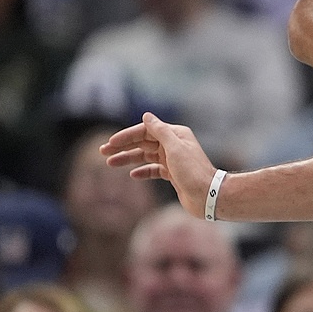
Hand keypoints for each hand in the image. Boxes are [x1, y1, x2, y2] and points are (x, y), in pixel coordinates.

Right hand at [100, 113, 216, 216]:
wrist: (208, 195)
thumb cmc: (193, 171)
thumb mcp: (175, 148)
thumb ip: (160, 131)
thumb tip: (146, 116)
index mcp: (175, 135)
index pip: (146, 130)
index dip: (127, 136)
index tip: (111, 143)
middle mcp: (174, 145)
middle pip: (143, 142)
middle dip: (123, 146)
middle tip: (103, 152)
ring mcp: (173, 160)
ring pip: (146, 156)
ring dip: (128, 158)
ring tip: (110, 163)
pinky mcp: (173, 174)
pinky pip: (154, 169)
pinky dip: (143, 171)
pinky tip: (132, 174)